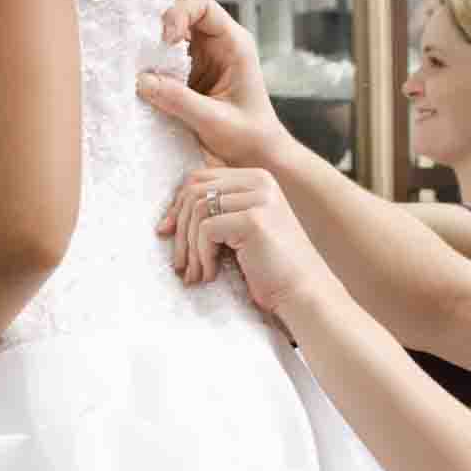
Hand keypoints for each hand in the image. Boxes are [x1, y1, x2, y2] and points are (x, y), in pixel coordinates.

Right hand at [136, 0, 287, 167]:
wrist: (259, 155)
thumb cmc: (248, 136)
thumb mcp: (214, 120)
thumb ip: (179, 100)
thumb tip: (140, 80)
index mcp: (234, 44)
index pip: (203, 6)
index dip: (179, 13)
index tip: (164, 40)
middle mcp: (218, 43)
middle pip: (182, 13)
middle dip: (159, 24)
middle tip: (141, 46)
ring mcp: (203, 57)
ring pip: (171, 34)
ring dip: (152, 45)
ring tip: (135, 62)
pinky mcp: (190, 73)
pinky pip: (166, 58)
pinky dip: (151, 63)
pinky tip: (141, 76)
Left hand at [159, 166, 337, 322]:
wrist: (303, 292)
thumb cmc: (270, 267)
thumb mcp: (240, 231)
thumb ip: (216, 214)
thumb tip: (167, 218)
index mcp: (256, 178)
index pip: (199, 178)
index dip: (177, 206)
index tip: (167, 233)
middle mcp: (259, 181)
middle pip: (193, 191)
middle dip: (179, 229)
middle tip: (179, 262)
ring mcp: (258, 198)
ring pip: (197, 211)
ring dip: (189, 248)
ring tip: (195, 274)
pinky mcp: (253, 219)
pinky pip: (207, 230)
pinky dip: (202, 256)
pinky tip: (211, 275)